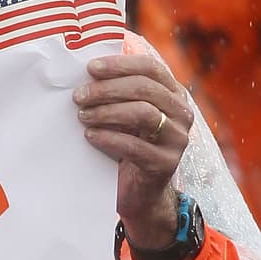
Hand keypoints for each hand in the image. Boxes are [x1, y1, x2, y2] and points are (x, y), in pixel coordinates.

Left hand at [73, 53, 192, 248]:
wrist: (141, 194)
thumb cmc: (128, 147)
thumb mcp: (126, 116)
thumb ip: (119, 93)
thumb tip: (89, 69)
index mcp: (173, 94)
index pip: (151, 68)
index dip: (120, 65)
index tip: (91, 68)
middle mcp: (181, 114)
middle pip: (145, 89)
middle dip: (107, 89)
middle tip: (79, 96)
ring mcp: (177, 139)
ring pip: (143, 114)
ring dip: (108, 112)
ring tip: (82, 115)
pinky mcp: (166, 164)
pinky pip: (136, 146)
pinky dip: (109, 138)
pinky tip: (90, 136)